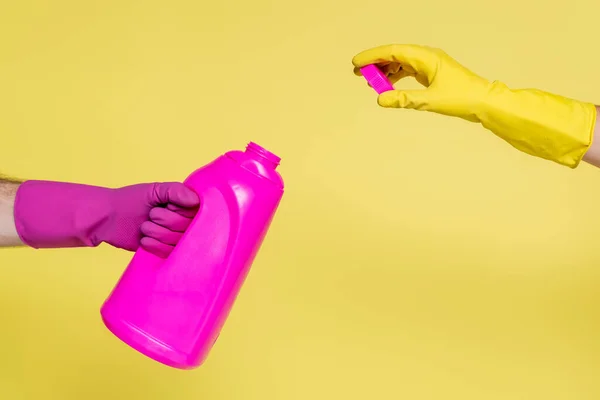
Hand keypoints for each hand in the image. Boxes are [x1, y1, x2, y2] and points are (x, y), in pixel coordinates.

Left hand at [14, 181, 199, 257]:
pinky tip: (144, 240)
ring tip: (144, 226)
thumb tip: (197, 201)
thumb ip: (177, 191)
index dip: (180, 211)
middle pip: (187, 228)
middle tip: (151, 215)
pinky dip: (155, 246)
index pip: (197, 213)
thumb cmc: (131, 200)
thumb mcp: (155, 190)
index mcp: (185, 207)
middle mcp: (184, 223)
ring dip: (157, 233)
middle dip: (166, 221)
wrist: (109, 218)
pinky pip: (169, 253)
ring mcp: (175, 239)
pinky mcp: (164, 252)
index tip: (166, 205)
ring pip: (178, 241)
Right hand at [353, 44, 489, 120]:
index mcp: (426, 57)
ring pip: (401, 63)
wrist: (483, 102)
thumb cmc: (462, 98)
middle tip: (358, 73)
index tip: (357, 63)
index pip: (393, 52)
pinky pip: (408, 71)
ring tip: (371, 81)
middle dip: (375, 63)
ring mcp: (429, 64)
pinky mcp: (431, 73)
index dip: (373, 56)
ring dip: (385, 70)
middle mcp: (426, 57)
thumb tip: (381, 98)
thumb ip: (403, 99)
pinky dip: (396, 77)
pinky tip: (387, 85)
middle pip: (395, 55)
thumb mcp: (429, 100)